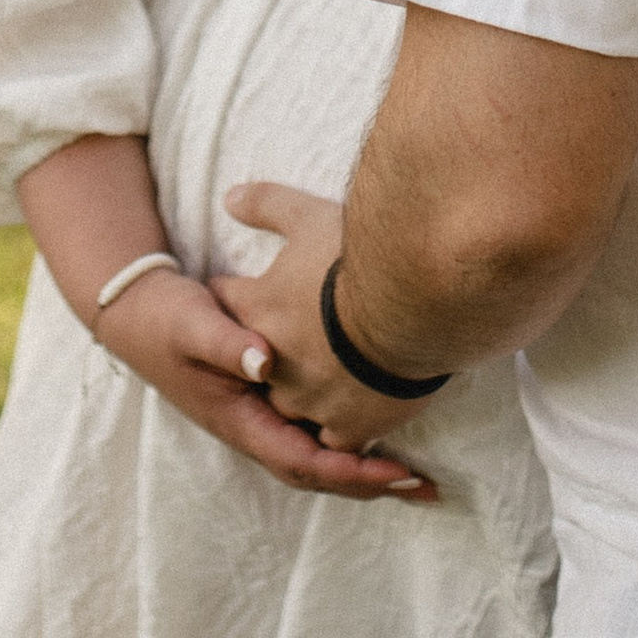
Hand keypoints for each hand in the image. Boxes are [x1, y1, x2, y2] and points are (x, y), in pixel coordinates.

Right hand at [98, 260, 435, 499]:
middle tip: (422, 486)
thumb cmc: (168, 317)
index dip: (349, 472)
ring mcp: (263, 420)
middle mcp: (254, 429)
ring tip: (415, 478)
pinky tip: (384, 439)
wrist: (138, 312)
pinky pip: (316, 437)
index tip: (395, 471)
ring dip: (366, 471)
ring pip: (320, 460)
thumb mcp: (193, 323)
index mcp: (239, 420)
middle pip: (318, 474)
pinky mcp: (270, 404)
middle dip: (369, 483)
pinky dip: (351, 446)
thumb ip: (227, 341)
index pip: (300, 462)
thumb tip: (265, 360)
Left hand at [210, 182, 431, 454]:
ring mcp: (308, 399)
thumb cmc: (358, 258)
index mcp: (257, 308)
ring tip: (325, 379)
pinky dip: (345, 428)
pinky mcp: (348, 426)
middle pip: (254, 359)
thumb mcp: (307, 216)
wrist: (412, 304)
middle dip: (266, 349)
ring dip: (302, 393)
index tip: (241, 287)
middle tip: (291, 337)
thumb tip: (228, 197)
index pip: (225, 298)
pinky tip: (358, 415)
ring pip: (292, 404)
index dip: (235, 290)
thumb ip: (265, 204)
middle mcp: (272, 360)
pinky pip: (338, 439)